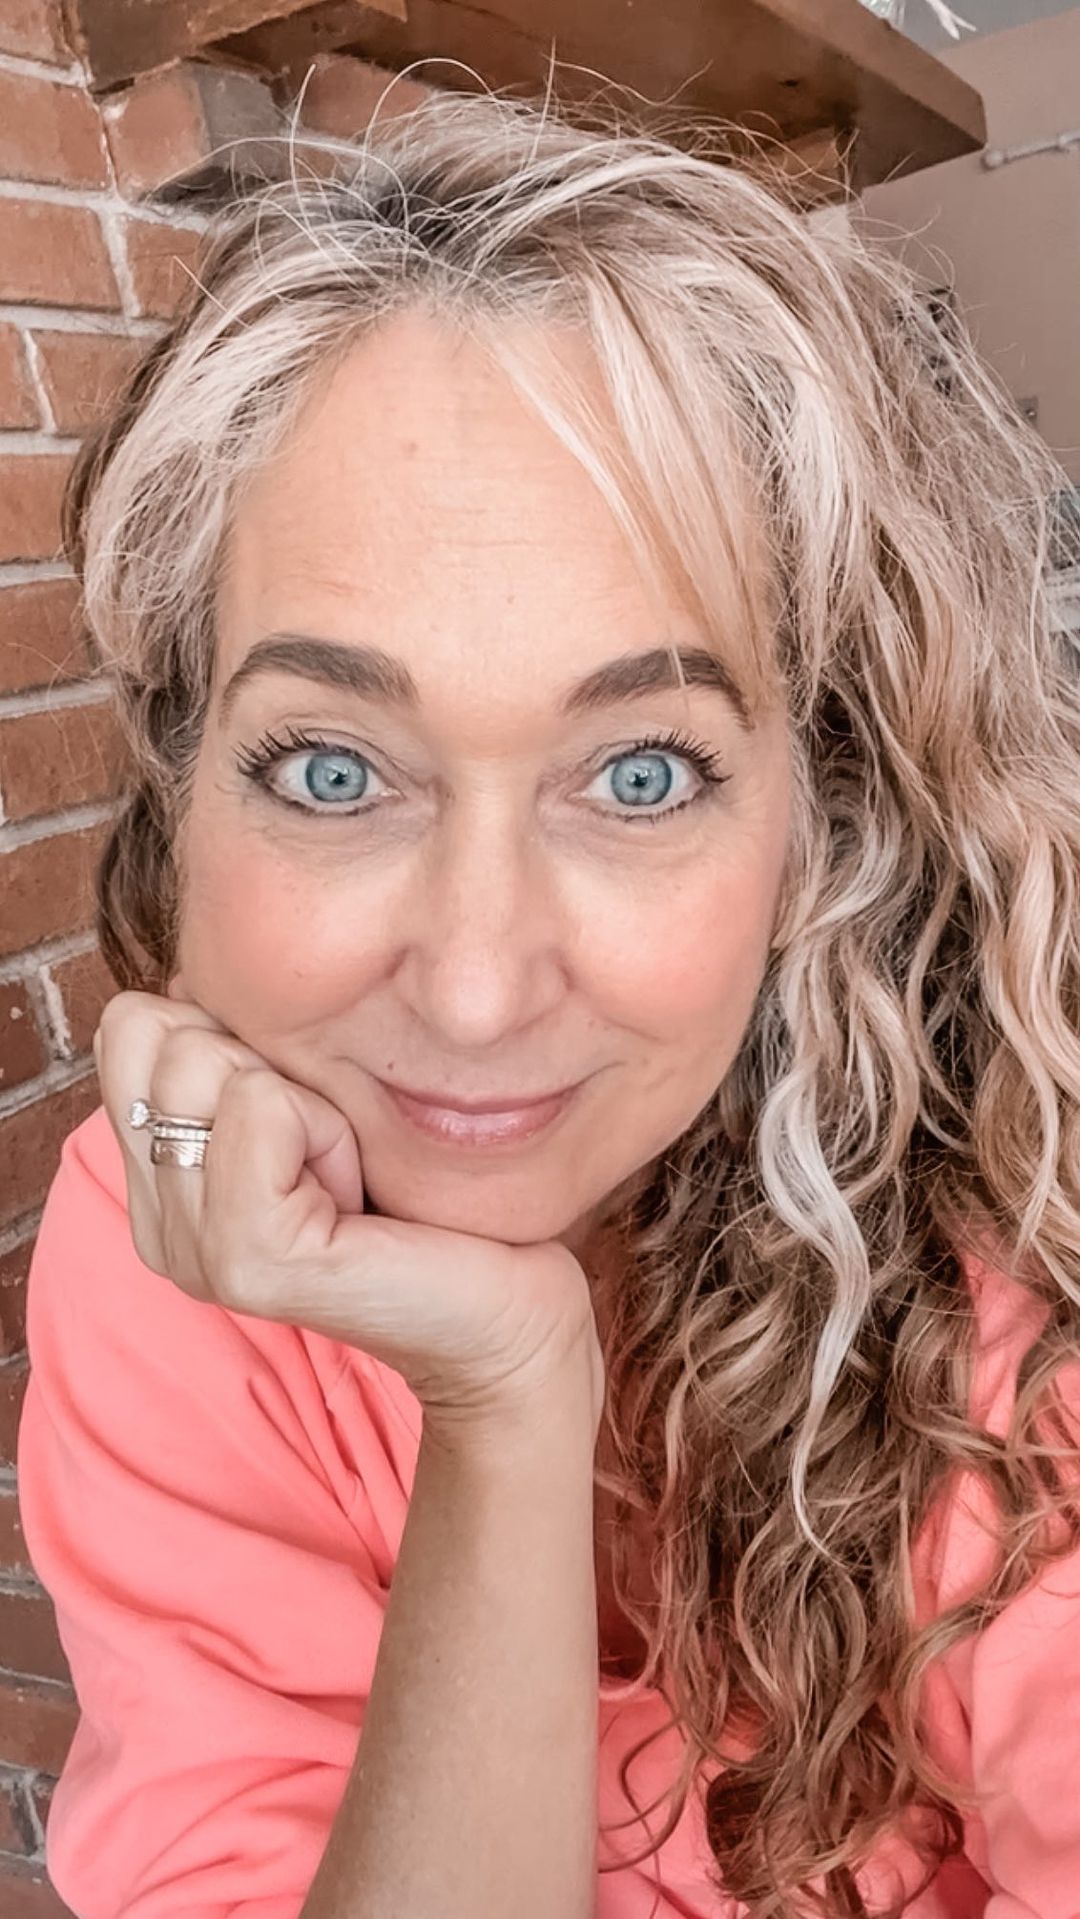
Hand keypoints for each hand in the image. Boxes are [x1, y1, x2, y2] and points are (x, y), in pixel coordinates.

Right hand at [92, 980, 604, 1437]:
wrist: (502, 1301)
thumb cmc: (421, 1190)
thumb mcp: (313, 1098)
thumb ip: (239, 1047)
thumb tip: (199, 971)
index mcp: (161, 1180)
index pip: (129, 1025)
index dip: (228, 1032)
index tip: (302, 1110)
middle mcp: (160, 1223)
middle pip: (160, 1036)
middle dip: (271, 1066)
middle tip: (333, 1151)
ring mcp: (193, 1250)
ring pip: (211, 1067)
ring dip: (308, 1102)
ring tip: (348, 1174)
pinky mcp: (247, 1260)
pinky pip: (260, 1109)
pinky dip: (328, 1129)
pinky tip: (358, 1194)